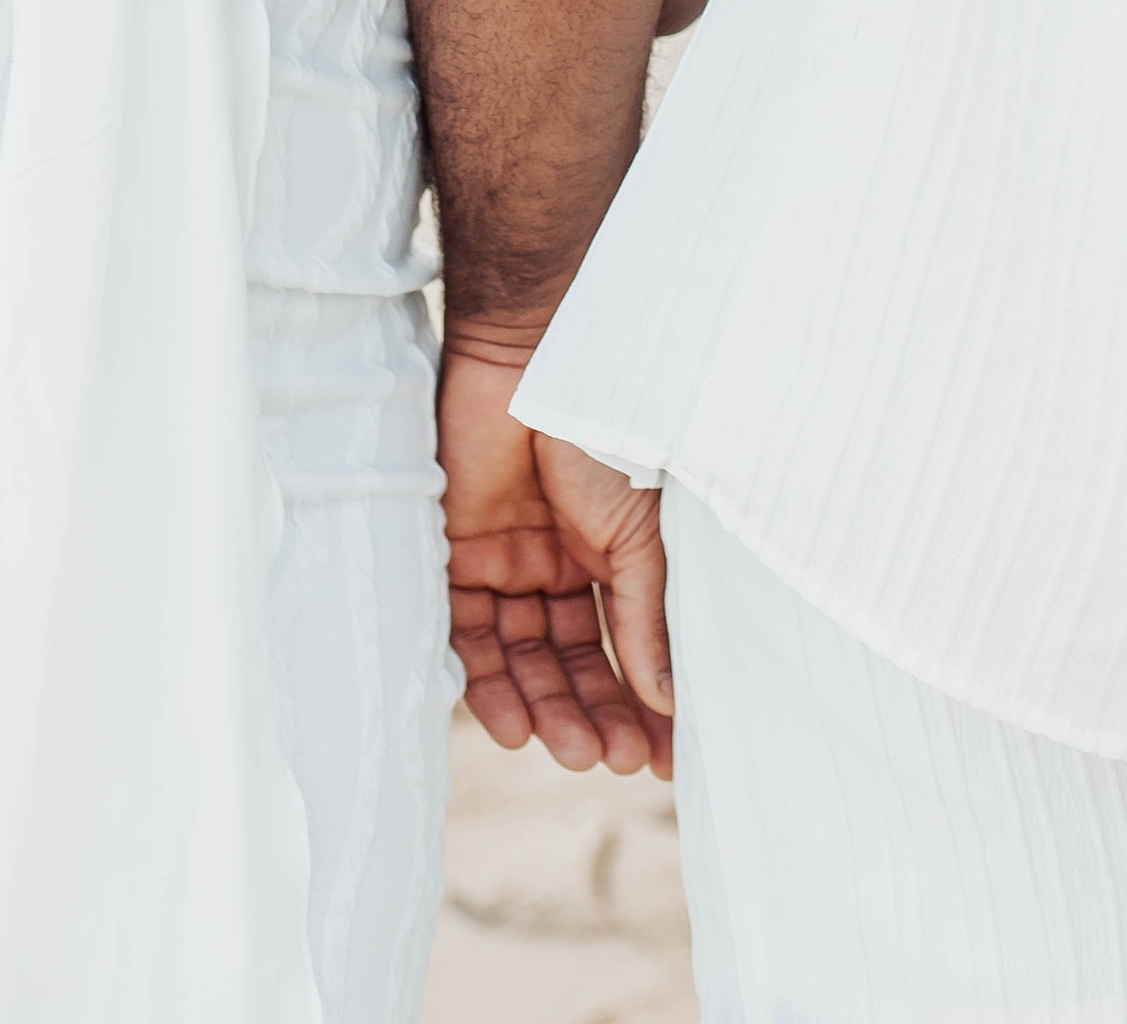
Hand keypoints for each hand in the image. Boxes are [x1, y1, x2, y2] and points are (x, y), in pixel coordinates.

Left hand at [439, 339, 673, 775]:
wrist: (538, 365)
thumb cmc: (605, 437)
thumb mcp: (641, 534)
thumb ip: (646, 615)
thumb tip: (669, 700)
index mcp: (607, 558)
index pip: (623, 645)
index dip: (640, 701)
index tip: (663, 757)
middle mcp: (556, 567)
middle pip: (570, 661)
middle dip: (592, 713)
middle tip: (613, 760)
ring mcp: (506, 562)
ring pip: (523, 658)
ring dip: (546, 709)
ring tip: (571, 752)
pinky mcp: (457, 555)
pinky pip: (467, 634)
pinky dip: (488, 682)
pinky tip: (514, 724)